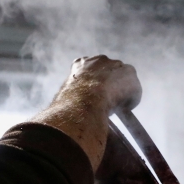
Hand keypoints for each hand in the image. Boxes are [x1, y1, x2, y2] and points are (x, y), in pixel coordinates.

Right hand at [30, 55, 142, 171]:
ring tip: (116, 109)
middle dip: (111, 86)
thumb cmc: (69, 105)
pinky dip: (130, 102)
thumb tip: (50, 123)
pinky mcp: (130, 74)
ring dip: (121, 95)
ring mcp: (115, 66)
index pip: (87, 67)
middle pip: (110, 73)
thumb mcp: (62, 102)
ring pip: (123, 82)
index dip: (91, 82)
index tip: (92, 94)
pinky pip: (133, 92)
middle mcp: (98, 60)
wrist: (85, 99)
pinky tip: (123, 110)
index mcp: (80, 64)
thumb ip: (66, 103)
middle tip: (109, 103)